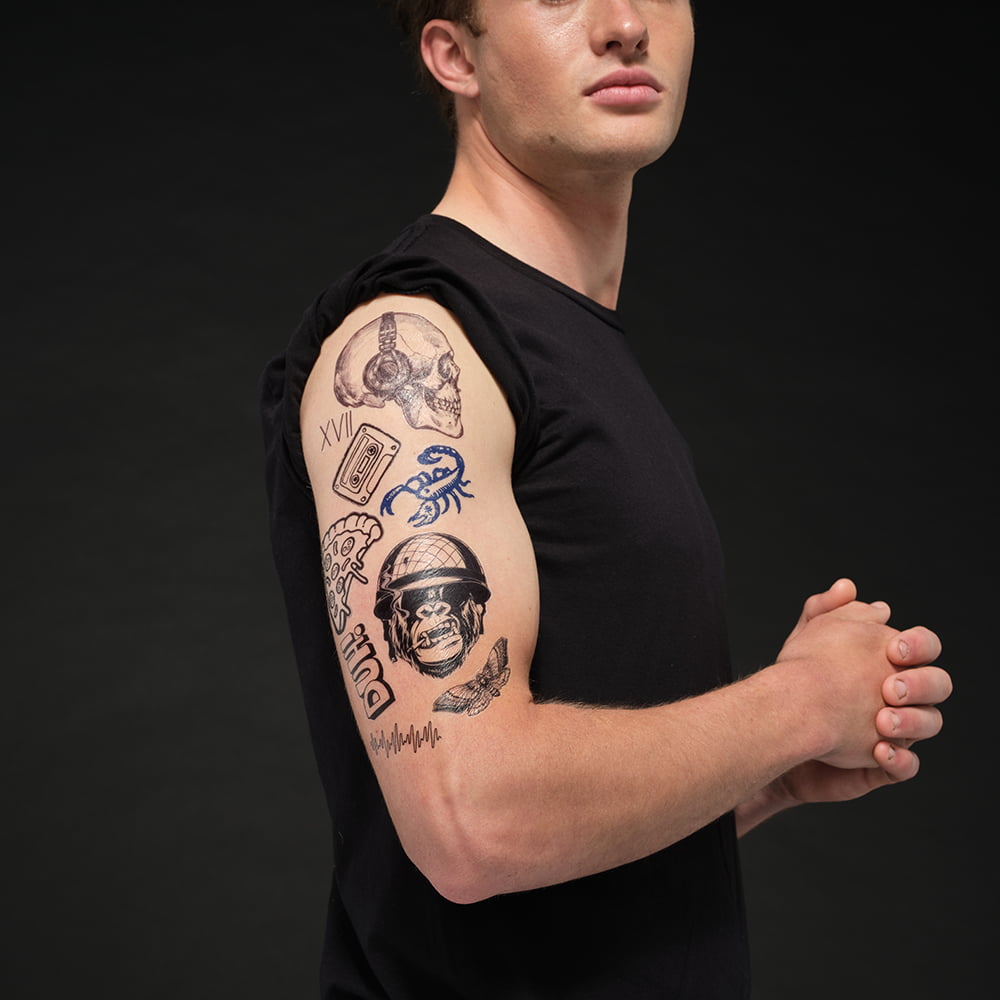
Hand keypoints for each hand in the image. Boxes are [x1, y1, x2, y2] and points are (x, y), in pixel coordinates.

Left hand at [774, 582, 951, 801]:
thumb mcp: (805, 640)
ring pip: (930, 725)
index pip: (925, 648)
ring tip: (882, 720)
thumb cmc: (797, 678)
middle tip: (890, 687)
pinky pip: (907, 766)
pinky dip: (900, 759)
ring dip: (913, 721)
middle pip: (938, 685)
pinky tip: (879, 750)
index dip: (919, 646)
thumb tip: (848, 587)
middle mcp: (900, 696)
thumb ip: (824, 610)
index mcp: (890, 662)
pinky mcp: (882, 764)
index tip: (893, 647)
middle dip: (923, 683)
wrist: (775, 724)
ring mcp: (896, 730)